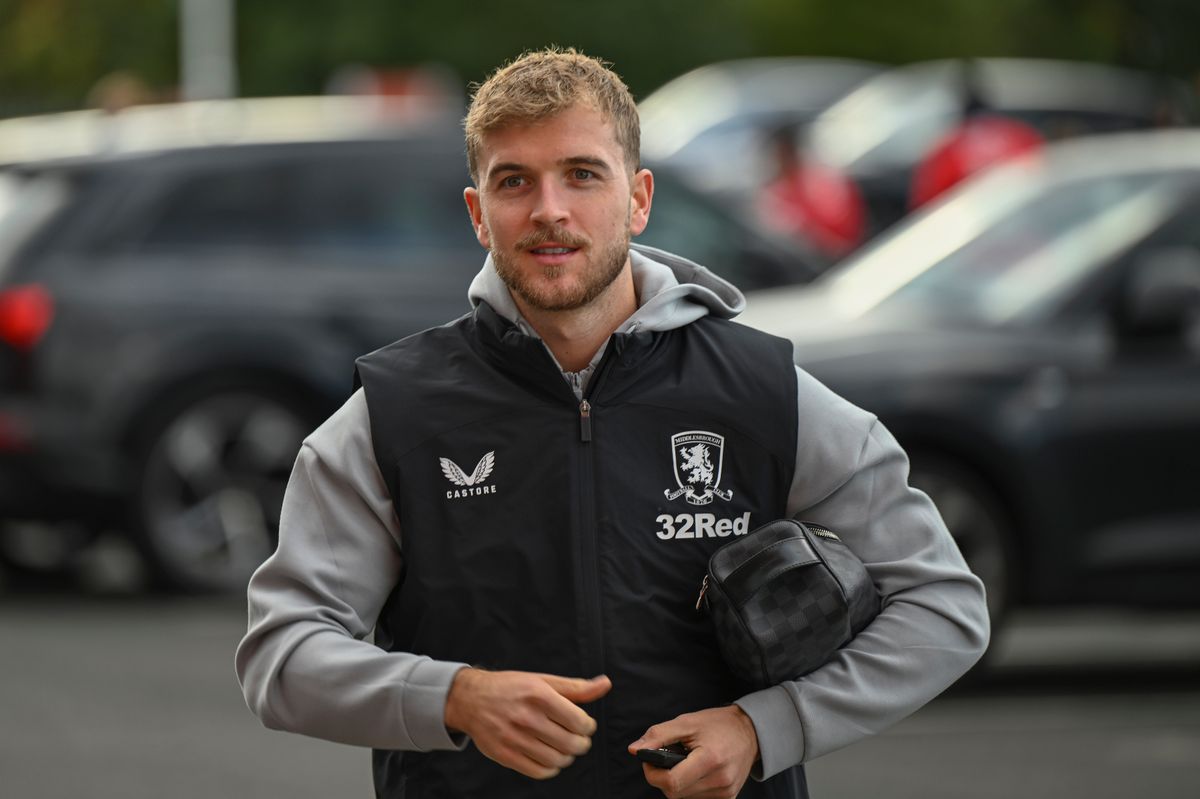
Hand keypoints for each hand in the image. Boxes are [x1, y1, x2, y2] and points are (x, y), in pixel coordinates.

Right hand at [445, 668, 610, 779]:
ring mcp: (514, 738)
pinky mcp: (505, 755)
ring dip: (567, 757)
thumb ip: (576, 687)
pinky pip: (539, 772)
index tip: (584, 725)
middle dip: (581, 744)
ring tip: (564, 748)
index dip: (588, 726)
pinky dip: (551, 769)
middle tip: (578, 739)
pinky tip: (550, 758)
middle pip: (571, 744)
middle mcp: (526, 717)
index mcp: (539, 695)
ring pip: (557, 760)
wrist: (471, 699)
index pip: (579, 721)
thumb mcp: (543, 680)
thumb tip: (605, 684)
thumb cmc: (511, 688)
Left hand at [628, 705, 759, 798]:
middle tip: (666, 759)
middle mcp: (720, 780)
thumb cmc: (718, 724)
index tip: (650, 760)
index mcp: (710, 760)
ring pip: (684, 798)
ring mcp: (725, 792)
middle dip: (663, 778)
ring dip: (677, 783)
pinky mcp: (728, 798)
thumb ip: (658, 735)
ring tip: (685, 762)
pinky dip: (689, 787)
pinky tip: (695, 772)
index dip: (653, 773)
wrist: (750, 732)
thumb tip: (634, 749)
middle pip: (675, 793)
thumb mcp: (686, 722)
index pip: (671, 782)